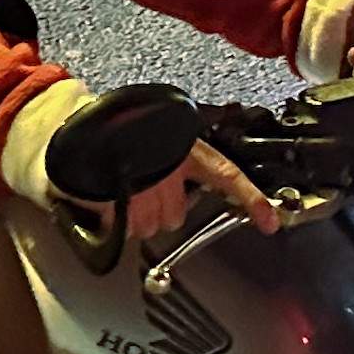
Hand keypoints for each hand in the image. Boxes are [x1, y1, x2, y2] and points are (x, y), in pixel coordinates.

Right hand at [119, 139, 272, 247]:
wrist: (83, 129)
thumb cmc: (120, 125)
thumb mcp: (160, 130)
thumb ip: (180, 154)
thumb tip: (194, 173)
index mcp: (184, 150)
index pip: (226, 174)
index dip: (250, 198)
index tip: (270, 220)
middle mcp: (169, 171)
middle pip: (176, 215)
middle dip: (161, 207)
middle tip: (144, 186)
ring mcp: (147, 193)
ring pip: (152, 225)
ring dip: (139, 213)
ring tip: (125, 188)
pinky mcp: (124, 208)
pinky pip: (127, 228)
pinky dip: (118, 219)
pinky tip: (111, 198)